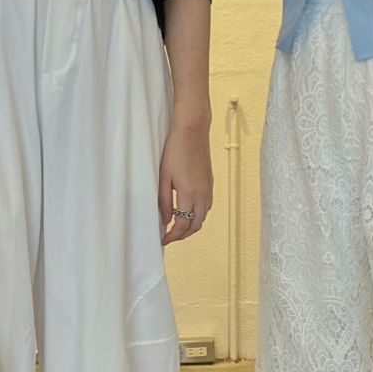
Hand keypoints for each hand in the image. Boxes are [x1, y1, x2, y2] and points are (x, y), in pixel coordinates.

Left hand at [158, 121, 212, 245]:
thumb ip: (164, 200)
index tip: (163, 240)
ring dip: (191, 225)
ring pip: (203, 217)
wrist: (192, 131)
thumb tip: (166, 220)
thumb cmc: (175, 151)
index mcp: (188, 193)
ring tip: (177, 226)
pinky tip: (187, 211)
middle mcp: (202, 194)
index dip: (172, 236)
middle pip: (195, 225)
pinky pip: (206, 207)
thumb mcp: (164, 177)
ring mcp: (208, 189)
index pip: (182, 224)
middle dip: (182, 235)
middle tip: (169, 237)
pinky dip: (198, 215)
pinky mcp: (210, 183)